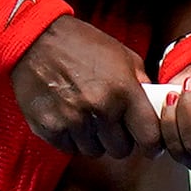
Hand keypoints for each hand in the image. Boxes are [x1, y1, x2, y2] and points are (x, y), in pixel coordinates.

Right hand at [10, 16, 162, 158]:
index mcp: (124, 90)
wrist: (36, 39)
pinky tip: (68, 116)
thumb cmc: (81, 44)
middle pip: (122, 150)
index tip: (150, 145)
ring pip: (95, 151)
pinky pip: (70, 148)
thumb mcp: (122, 55)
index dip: (152, 144)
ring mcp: (74, 121)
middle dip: (119, 138)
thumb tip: (154, 108)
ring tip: (86, 114)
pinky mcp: (50, 129)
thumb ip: (141, 83)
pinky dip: (72, 138)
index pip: (149, 137)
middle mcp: (101, 109)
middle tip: (111, 121)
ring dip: (95, 139)